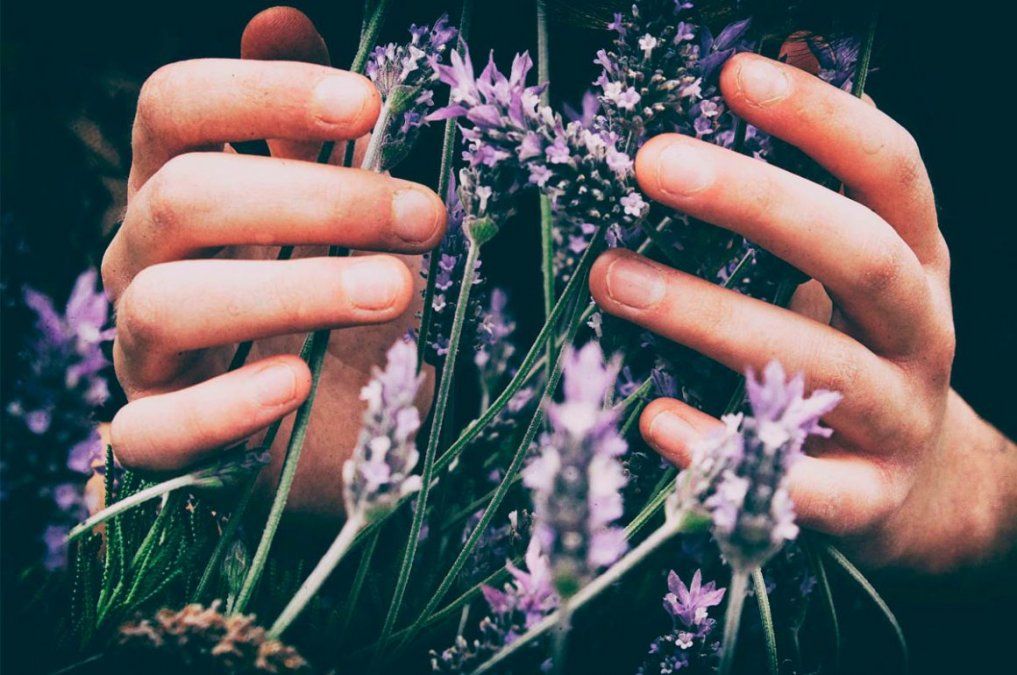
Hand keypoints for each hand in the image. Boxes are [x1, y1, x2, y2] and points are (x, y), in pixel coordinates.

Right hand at [102, 8, 444, 514]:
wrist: (322, 423)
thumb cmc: (326, 301)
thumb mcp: (327, 211)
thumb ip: (302, 126)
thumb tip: (282, 20)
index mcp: (181, 189)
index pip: (173, 108)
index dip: (258, 92)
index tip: (367, 104)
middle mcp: (146, 260)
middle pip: (184, 199)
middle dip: (315, 199)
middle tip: (424, 216)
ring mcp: (145, 352)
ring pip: (168, 304)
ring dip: (293, 290)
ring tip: (398, 289)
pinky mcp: (159, 435)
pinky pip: (154, 431)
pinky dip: (225, 406)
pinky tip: (296, 383)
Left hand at [589, 53, 1016, 572]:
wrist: (929, 490)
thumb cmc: (867, 354)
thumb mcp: (865, 263)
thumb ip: (823, 173)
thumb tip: (784, 45)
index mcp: (917, 262)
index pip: (890, 172)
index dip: (822, 118)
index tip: (735, 75)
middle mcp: (920, 331)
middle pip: (857, 254)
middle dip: (756, 202)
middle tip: (650, 164)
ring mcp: (897, 417)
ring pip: (815, 362)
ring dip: (707, 315)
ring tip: (610, 277)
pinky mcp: (864, 499)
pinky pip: (795, 482)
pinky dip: (721, 447)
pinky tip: (653, 418)